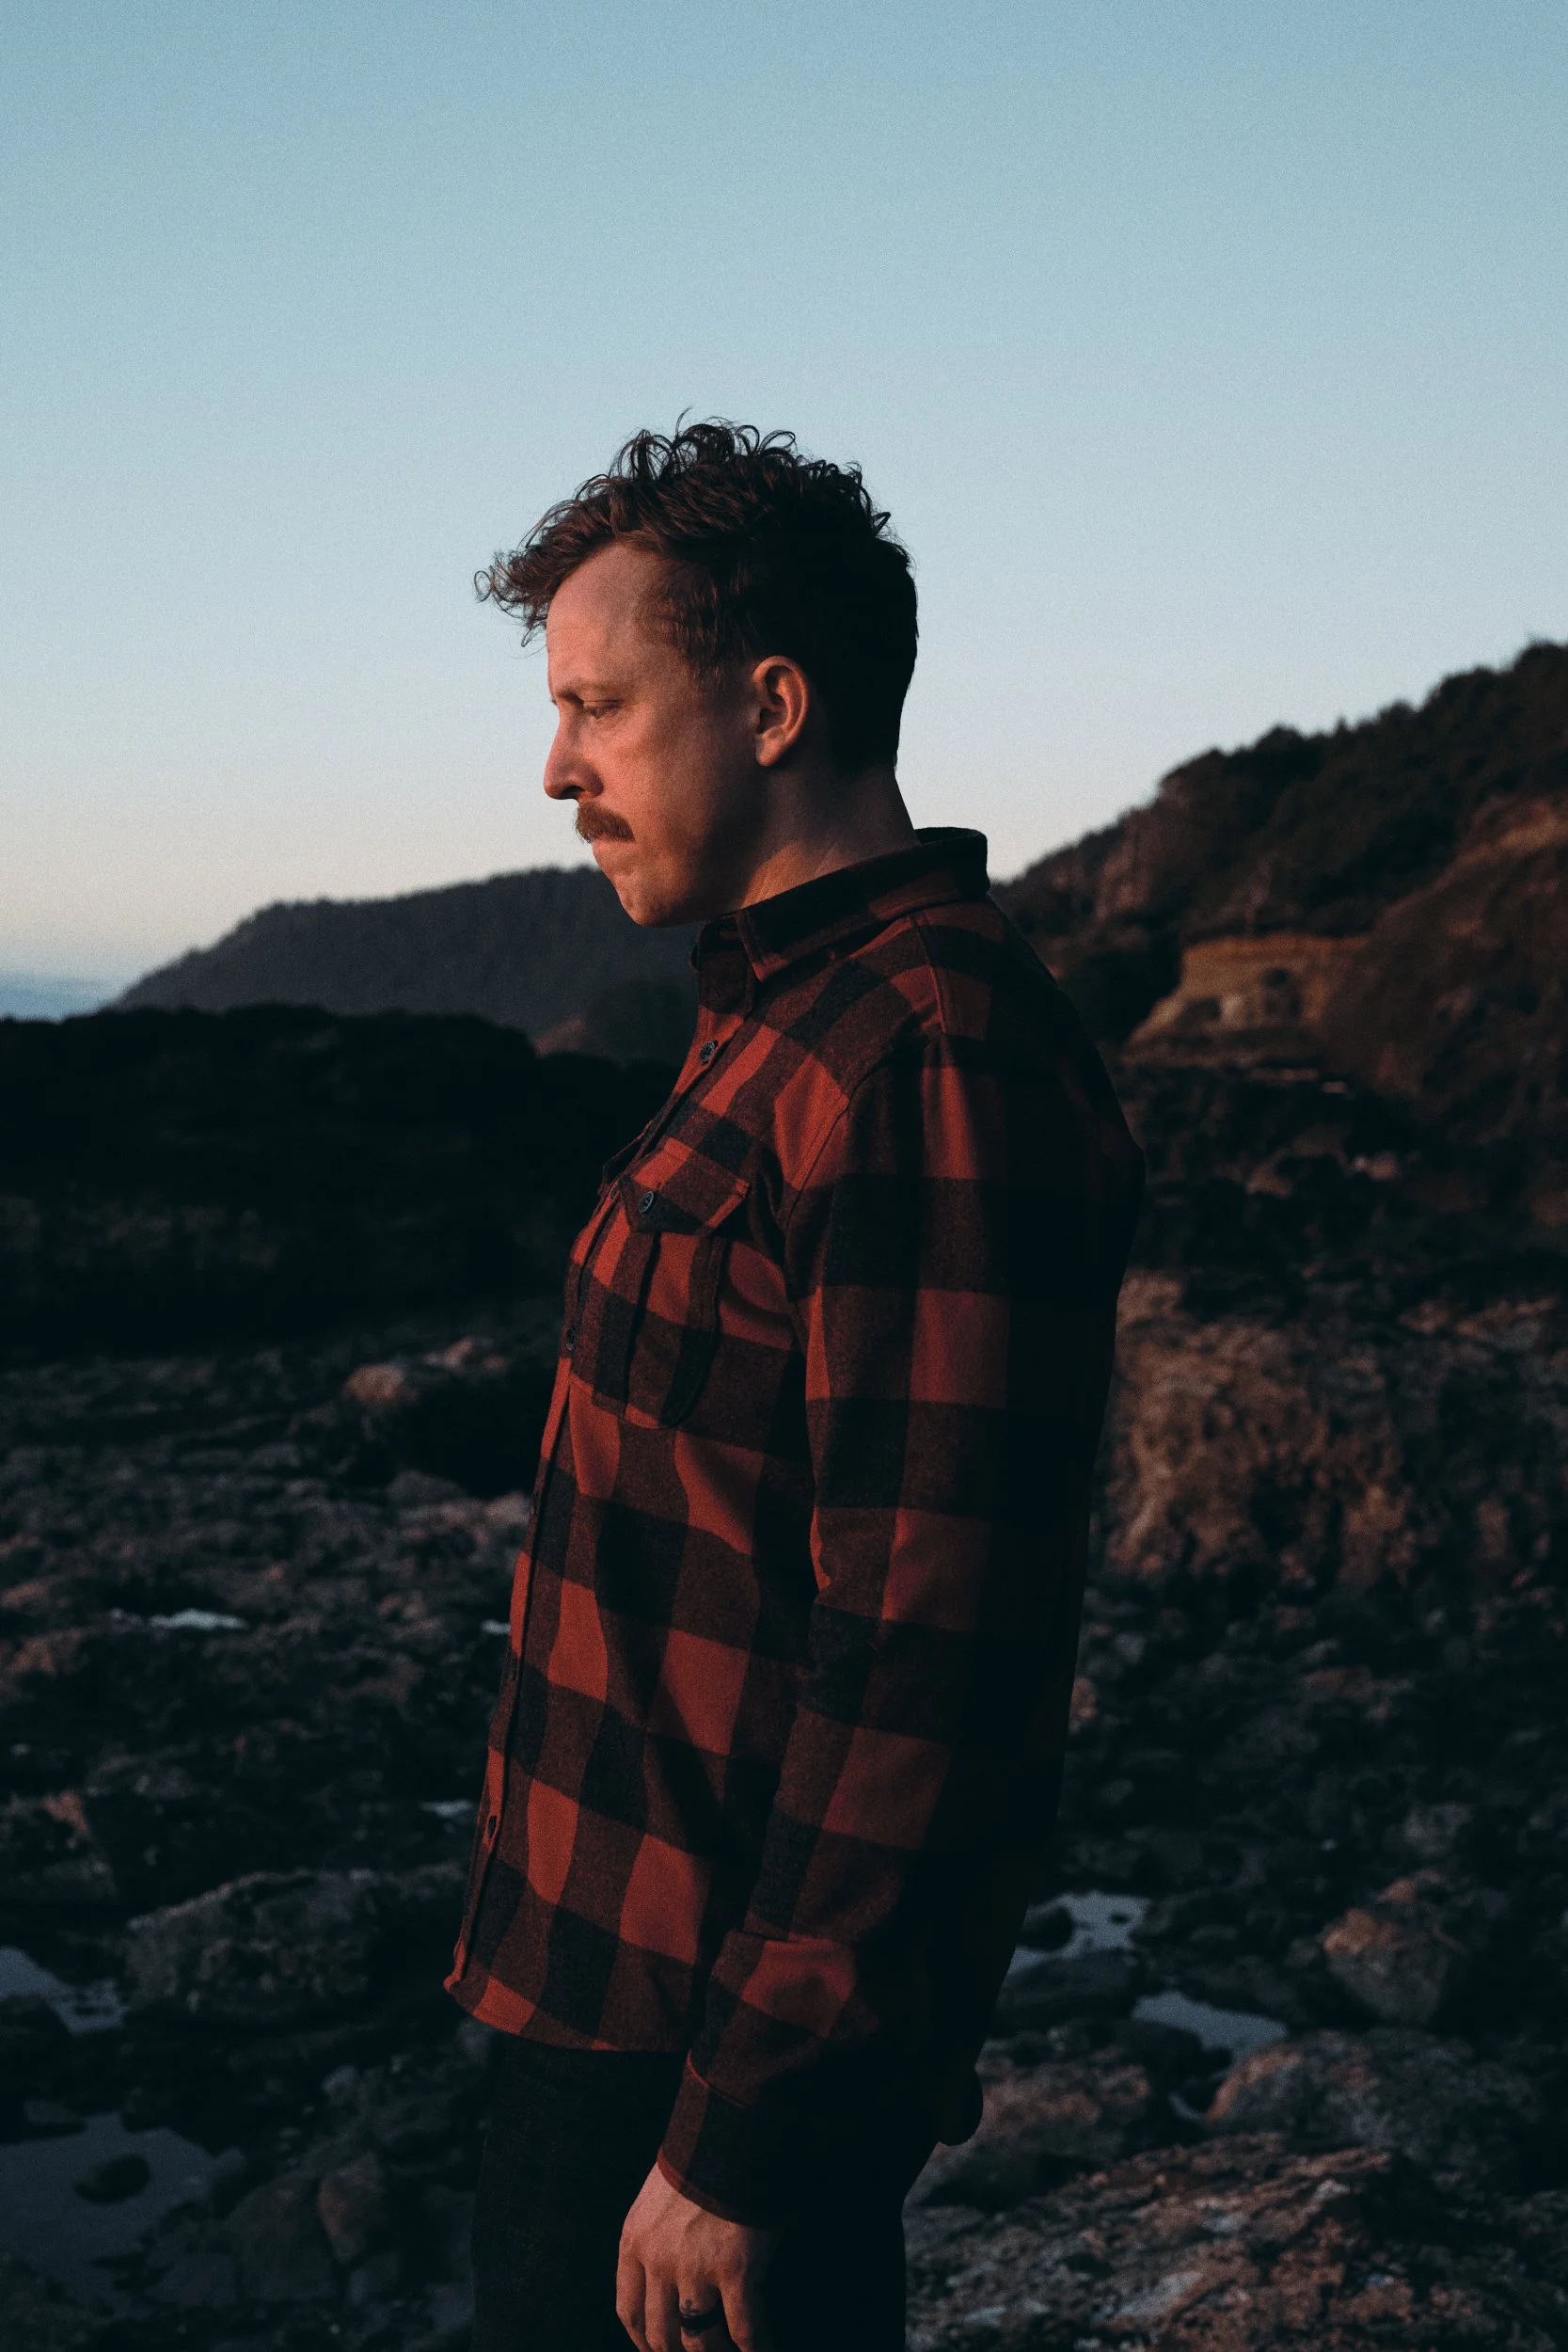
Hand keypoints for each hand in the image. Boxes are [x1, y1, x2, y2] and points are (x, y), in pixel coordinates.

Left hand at [616, 2160, 777, 2351]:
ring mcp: (695, 2268)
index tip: (659, 2349)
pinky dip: (755, 2347)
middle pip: (661, 2333)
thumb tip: (666, 2271)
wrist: (731, 2127)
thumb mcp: (658, 2195)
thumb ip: (656, 2235)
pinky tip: (763, 2351)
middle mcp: (658, 2261)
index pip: (630, 2311)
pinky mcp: (735, 2269)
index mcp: (635, 2241)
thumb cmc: (701, 2155)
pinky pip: (744, 2328)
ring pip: (699, 2339)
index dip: (644, 2340)